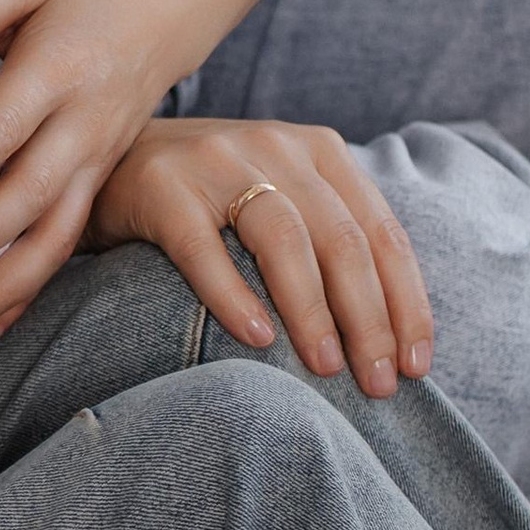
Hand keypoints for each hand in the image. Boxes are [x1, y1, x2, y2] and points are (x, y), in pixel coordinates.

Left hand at [0, 0, 190, 340]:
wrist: (162, 15)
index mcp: (60, 67)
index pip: (9, 123)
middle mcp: (84, 122)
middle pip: (34, 192)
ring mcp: (97, 160)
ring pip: (59, 233)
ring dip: (9, 285)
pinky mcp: (99, 184)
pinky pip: (69, 243)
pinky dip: (32, 291)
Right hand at [83, 117, 433, 393]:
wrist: (113, 159)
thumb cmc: (212, 198)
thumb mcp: (282, 200)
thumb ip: (330, 241)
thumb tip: (392, 338)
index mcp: (319, 150)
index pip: (381, 231)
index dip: (406, 302)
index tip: (416, 365)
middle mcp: (275, 146)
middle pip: (341, 238)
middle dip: (369, 319)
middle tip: (378, 384)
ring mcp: (217, 161)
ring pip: (283, 238)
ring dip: (312, 310)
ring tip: (326, 368)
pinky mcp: (163, 186)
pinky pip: (203, 248)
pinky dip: (233, 295)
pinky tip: (257, 339)